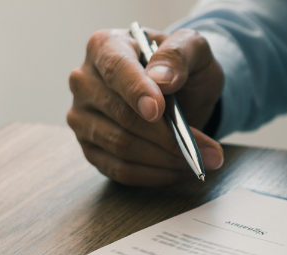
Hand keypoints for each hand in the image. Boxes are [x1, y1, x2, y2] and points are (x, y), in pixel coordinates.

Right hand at [67, 28, 224, 185]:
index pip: (116, 71)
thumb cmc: (180, 66)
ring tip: (198, 161)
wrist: (178, 89)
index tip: (159, 110)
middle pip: (121, 115)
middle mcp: (84, 82)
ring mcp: (82, 118)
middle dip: (167, 137)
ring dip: (165, 159)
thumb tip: (162, 80)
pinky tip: (178, 171)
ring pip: (121, 147)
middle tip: (205, 150)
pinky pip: (119, 170)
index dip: (136, 91)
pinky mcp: (89, 148)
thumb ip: (179, 54)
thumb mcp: (192, 48)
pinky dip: (153, 175)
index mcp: (104, 47)